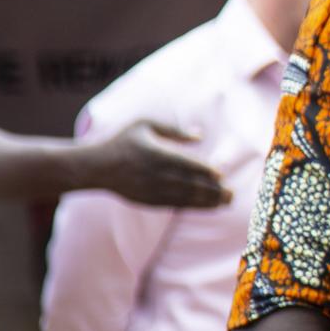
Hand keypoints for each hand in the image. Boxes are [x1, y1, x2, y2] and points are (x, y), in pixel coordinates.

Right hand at [93, 121, 230, 209]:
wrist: (96, 167)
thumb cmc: (123, 141)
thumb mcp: (144, 124)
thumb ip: (174, 130)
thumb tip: (200, 135)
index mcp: (155, 154)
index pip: (185, 164)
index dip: (204, 171)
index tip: (221, 175)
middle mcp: (154, 174)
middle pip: (189, 185)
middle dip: (213, 191)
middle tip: (233, 193)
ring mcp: (151, 190)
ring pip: (184, 198)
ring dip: (207, 201)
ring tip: (227, 202)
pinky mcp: (148, 201)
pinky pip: (175, 205)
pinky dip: (193, 206)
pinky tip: (208, 206)